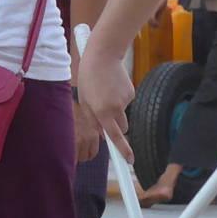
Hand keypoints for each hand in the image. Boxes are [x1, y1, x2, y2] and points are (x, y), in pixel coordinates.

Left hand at [77, 43, 134, 161]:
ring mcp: (126, 101)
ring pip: (123, 115)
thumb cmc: (88, 78)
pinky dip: (120, 98)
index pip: (114, 136)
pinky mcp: (132, 93)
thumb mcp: (84, 100)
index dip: (123, 150)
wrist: (103, 56)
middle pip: (121, 128)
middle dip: (115, 125)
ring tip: (105, 93)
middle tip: (104, 111)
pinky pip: (126, 103)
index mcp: (101, 112)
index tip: (130, 161)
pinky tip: (112, 85)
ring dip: (116, 111)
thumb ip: (92, 119)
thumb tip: (102, 135)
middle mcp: (116, 108)